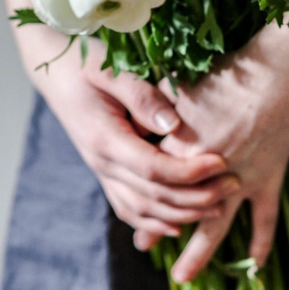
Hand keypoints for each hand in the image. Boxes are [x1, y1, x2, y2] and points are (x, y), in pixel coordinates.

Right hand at [27, 31, 238, 240]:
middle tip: (234, 185)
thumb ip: (141, 96)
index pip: (152, 168)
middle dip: (196, 197)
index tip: (222, 162)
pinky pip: (129, 209)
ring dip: (182, 215)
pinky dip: (155, 222)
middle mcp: (101, 163)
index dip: (189, 171)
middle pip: (152, 196)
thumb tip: (172, 124)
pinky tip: (179, 225)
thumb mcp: (111, 71)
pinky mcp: (106, 174)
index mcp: (104, 138)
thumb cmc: (84, 64)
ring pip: (142, 210)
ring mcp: (102, 172)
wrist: (55, 75)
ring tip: (219, 208)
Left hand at [150, 27, 288, 281]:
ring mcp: (240, 180)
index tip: (124, 205)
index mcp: (181, 147)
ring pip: (215, 226)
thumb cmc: (230, 72)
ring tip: (181, 277)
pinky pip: (265, 218)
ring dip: (197, 253)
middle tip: (142, 246)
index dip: (137, 195)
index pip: (152, 177)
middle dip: (158, 229)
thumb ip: (157, 103)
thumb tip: (135, 113)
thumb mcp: (183, 84)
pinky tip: (255, 267)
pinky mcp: (268, 179)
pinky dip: (260, 242)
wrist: (280, 74)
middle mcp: (206, 172)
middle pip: (176, 209)